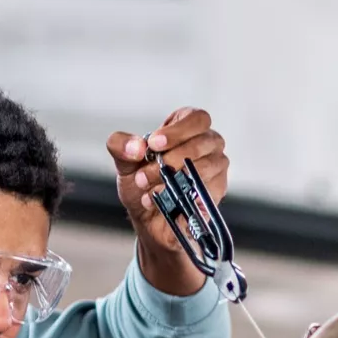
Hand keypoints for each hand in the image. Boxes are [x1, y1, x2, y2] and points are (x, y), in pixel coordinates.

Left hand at [112, 106, 228, 298]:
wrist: (148, 219)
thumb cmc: (142, 183)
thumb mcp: (124, 162)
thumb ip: (121, 146)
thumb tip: (136, 147)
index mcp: (188, 127)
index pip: (196, 118)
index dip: (177, 130)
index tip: (154, 144)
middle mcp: (208, 144)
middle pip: (201, 142)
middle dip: (169, 159)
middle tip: (144, 174)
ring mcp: (216, 168)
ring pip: (204, 166)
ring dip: (172, 178)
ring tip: (148, 188)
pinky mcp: (216, 192)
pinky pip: (204, 191)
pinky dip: (179, 196)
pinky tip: (160, 201)